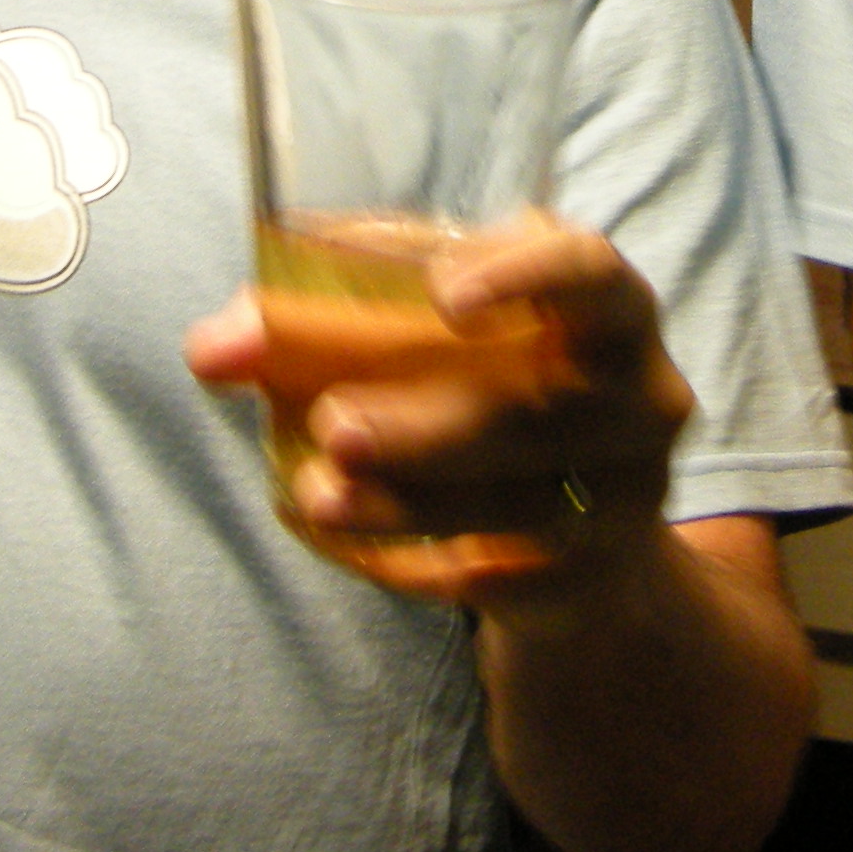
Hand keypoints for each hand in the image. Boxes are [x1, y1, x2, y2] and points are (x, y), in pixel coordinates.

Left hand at [186, 213, 696, 609]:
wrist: (571, 518)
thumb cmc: (482, 380)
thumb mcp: (416, 328)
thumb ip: (313, 320)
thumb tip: (212, 348)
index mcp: (607, 306)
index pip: (588, 271)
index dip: (524, 276)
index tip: (445, 296)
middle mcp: (641, 395)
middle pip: (538, 407)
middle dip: (429, 424)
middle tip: (334, 427)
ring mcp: (628, 496)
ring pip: (519, 505)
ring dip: (409, 504)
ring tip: (317, 495)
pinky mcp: (591, 578)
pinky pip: (507, 580)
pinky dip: (422, 566)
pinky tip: (354, 544)